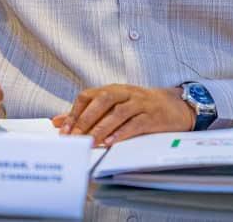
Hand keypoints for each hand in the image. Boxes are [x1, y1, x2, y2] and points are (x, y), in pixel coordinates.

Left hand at [53, 84, 194, 145]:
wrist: (175, 106)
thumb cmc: (140, 106)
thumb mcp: (114, 105)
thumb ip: (87, 113)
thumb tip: (57, 121)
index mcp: (113, 89)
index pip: (89, 95)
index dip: (74, 112)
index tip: (63, 130)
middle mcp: (126, 93)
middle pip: (103, 99)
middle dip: (86, 119)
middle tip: (74, 137)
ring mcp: (141, 103)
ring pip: (119, 111)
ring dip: (102, 127)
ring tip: (90, 141)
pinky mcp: (153, 116)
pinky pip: (136, 123)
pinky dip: (122, 132)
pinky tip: (111, 142)